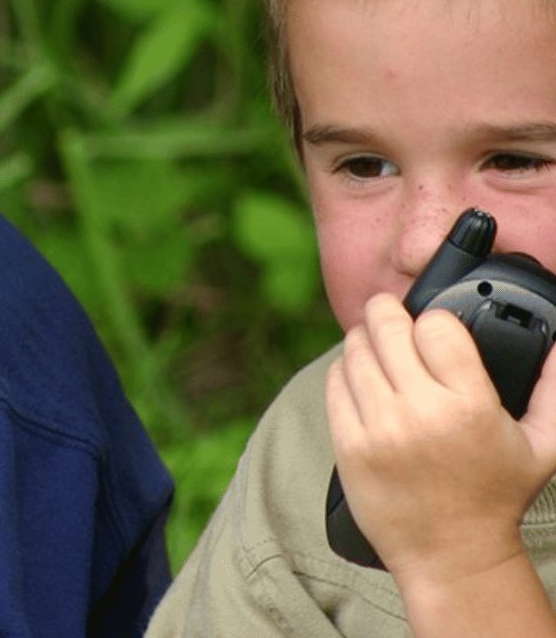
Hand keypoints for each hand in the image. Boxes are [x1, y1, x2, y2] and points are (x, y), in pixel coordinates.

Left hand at [326, 293, 555, 585]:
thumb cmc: (496, 497)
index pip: (435, 325)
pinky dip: (345, 371)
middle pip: (386, 327)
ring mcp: (379, 428)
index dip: (434, 320)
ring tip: (377, 346)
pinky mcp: (348, 444)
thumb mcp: (542, 445)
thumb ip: (553, 389)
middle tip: (390, 314)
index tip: (434, 328)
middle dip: (387, 312)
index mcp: (469, 406)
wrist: (452, 557)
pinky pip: (335, 382)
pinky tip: (361, 377)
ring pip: (356, 349)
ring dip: (364, 340)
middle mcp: (420, 412)